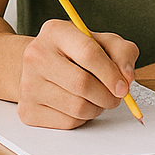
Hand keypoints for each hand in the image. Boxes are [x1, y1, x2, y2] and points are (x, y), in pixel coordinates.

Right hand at [17, 18, 138, 128]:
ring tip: (96, 98)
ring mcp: (28, 84)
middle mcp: (36, 55)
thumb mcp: (100, 42)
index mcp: (55, 31)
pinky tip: (79, 105)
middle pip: (82, 84)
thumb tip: (126, 78)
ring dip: (97, 108)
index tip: (124, 86)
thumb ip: (122, 52)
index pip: (88, 53)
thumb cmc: (74, 54)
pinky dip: (82, 119)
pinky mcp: (28, 109)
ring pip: (77, 107)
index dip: (111, 73)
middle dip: (108, 96)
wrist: (39, 66)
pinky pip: (67, 122)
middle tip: (115, 96)